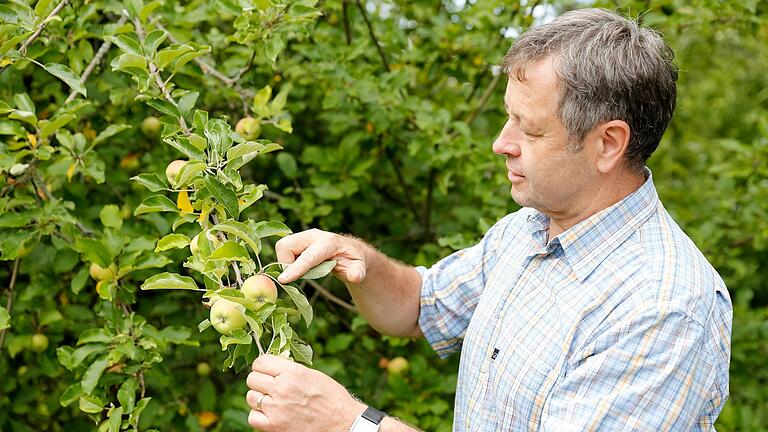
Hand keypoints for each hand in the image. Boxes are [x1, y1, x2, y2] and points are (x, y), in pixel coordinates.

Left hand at [246, 354, 365, 431]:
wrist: (342, 423)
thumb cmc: (331, 398)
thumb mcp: (313, 375)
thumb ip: (290, 369)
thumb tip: (272, 366)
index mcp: (292, 372)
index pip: (261, 362)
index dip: (262, 365)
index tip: (266, 370)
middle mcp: (282, 388)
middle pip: (252, 379)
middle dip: (259, 380)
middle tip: (269, 385)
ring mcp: (276, 409)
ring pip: (251, 397)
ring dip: (259, 398)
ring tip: (273, 400)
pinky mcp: (274, 426)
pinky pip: (253, 417)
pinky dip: (259, 415)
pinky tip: (271, 413)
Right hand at [276, 229, 367, 284]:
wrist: (351, 252)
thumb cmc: (354, 261)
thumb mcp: (359, 268)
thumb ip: (357, 272)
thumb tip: (354, 276)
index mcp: (328, 242)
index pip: (307, 257)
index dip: (294, 269)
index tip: (283, 280)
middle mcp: (313, 235)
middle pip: (286, 245)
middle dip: (286, 264)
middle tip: (299, 276)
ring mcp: (304, 236)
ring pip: (282, 247)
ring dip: (286, 263)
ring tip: (304, 271)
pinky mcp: (298, 240)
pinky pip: (284, 250)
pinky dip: (287, 261)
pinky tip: (301, 267)